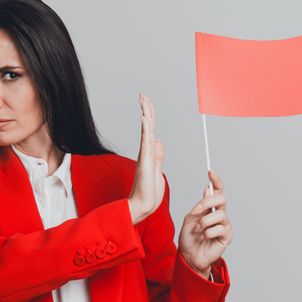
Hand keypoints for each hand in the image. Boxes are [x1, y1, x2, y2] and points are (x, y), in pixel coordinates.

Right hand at [128, 93, 164, 223]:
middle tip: (142, 95)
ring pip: (146, 130)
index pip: (151, 130)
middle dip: (146, 109)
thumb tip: (159, 140)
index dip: (149, 116)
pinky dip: (146, 128)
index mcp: (150, 153)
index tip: (146, 103)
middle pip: (147, 126)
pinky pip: (146, 141)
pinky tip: (145, 117)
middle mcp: (146, 152)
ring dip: (145, 114)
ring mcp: (145, 156)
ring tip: (143, 100)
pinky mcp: (145, 161)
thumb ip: (158, 155)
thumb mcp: (157, 169)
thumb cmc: (149, 192)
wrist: (142, 206)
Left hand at [178, 169, 232, 276]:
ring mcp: (225, 224)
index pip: (218, 191)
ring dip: (203, 222)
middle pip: (221, 198)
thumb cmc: (189, 239)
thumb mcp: (189, 219)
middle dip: (207, 202)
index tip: (210, 171)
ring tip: (197, 230)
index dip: (216, 181)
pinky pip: (218, 228)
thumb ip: (199, 206)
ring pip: (218, 214)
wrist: (189, 257)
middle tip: (196, 211)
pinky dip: (207, 233)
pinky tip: (204, 238)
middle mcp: (220, 214)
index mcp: (211, 208)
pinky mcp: (227, 236)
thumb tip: (208, 190)